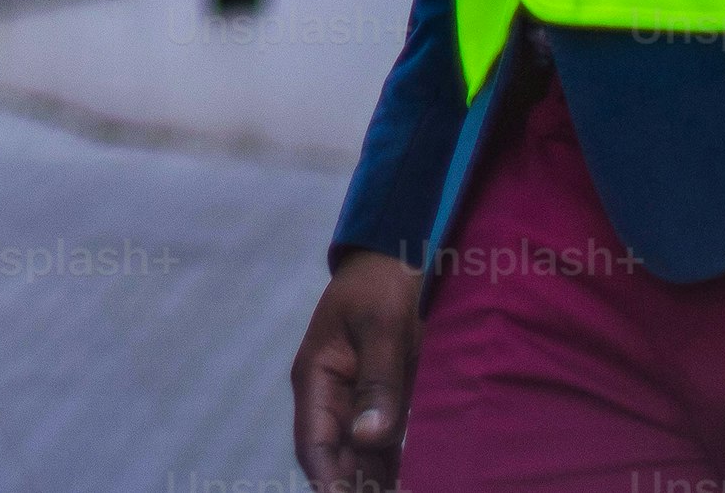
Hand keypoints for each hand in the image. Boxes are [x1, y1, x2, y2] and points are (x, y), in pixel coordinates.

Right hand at [289, 248, 423, 491]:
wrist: (399, 255)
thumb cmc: (386, 284)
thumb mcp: (384, 329)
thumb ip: (378, 385)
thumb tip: (368, 439)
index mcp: (316, 377)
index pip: (315, 446)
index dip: (330, 485)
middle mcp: (330, 396)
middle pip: (336, 460)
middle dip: (356, 490)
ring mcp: (354, 400)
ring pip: (359, 458)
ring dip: (374, 484)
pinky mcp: (379, 401)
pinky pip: (381, 446)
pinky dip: (392, 470)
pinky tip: (409, 485)